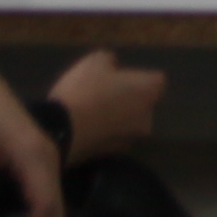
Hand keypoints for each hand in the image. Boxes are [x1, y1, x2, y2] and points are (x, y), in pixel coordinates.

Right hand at [46, 53, 165, 164]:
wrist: (59, 132)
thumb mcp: (95, 61)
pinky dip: (103, 132)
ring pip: (128, 124)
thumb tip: (113, 66)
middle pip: (144, 104)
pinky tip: (83, 126)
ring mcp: (129, 140)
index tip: (121, 76)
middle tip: (105, 92)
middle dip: (129, 99)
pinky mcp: (111, 155)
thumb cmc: (84, 90)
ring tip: (91, 111)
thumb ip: (110, 60)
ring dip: (116, 117)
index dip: (140, 77)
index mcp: (149, 92)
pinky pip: (111, 138)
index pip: (157, 81)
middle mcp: (147, 119)